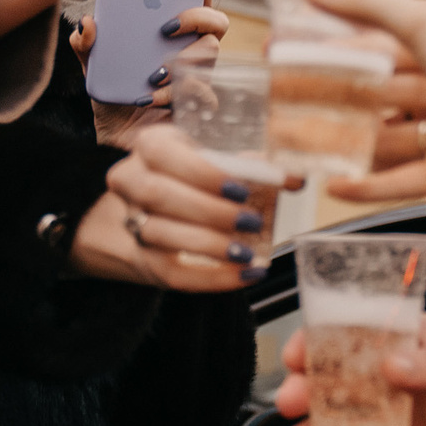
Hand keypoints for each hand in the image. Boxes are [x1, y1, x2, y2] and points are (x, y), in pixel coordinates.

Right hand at [65, 123, 284, 289]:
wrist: (146, 214)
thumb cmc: (188, 181)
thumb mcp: (212, 164)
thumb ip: (250, 169)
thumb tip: (295, 178)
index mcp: (151, 147)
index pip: (164, 154)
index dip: (202, 173)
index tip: (240, 189)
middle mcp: (131, 181)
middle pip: (158, 195)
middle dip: (209, 210)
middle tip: (251, 221)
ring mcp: (130, 222)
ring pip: (160, 234)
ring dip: (208, 245)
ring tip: (246, 252)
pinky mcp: (142, 259)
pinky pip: (172, 273)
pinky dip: (211, 277)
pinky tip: (244, 274)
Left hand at [73, 4, 230, 145]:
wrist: (115, 134)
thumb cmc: (114, 92)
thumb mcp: (93, 64)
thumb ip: (87, 43)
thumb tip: (88, 23)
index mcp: (173, 32)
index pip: (197, 0)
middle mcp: (193, 50)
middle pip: (217, 23)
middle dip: (198, 18)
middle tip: (167, 27)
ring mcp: (200, 76)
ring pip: (211, 55)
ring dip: (183, 59)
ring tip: (154, 72)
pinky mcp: (198, 106)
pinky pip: (201, 94)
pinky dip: (171, 93)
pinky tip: (149, 97)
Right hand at [290, 0, 425, 198]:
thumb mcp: (422, 20)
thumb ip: (364, 5)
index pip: (373, 50)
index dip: (328, 52)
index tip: (285, 56)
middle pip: (374, 97)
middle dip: (326, 101)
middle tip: (277, 104)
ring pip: (383, 141)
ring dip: (340, 144)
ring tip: (293, 146)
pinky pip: (404, 182)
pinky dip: (369, 186)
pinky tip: (333, 185)